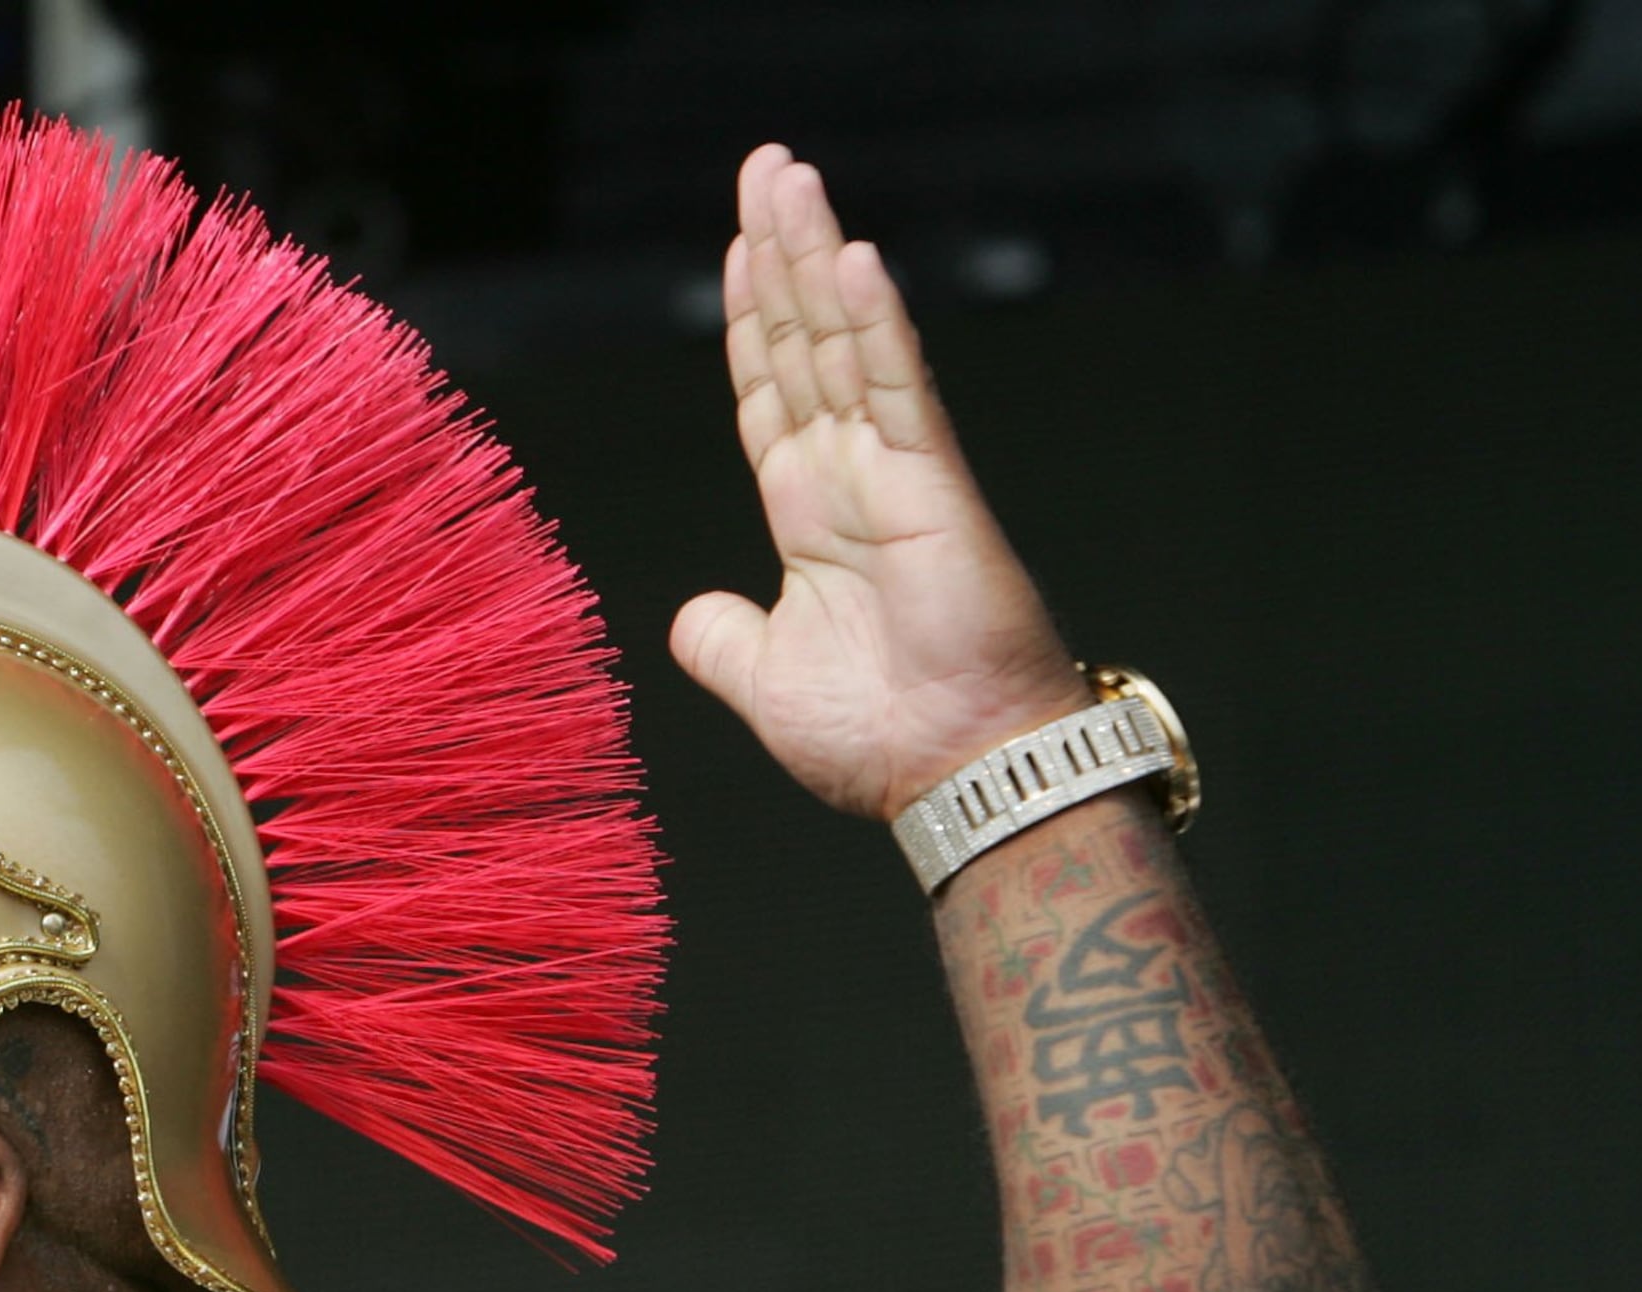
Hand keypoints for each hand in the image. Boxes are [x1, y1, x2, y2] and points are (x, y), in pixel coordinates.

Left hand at [670, 148, 1086, 822]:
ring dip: (818, 256)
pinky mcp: (934, 489)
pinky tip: (853, 262)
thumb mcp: (763, 681)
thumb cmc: (879, 737)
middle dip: (783, 253)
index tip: (738, 249)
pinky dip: (873, 327)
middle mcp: (850, 477)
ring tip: (791, 177)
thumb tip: (690, 615)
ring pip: (844, 343)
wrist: (951, 775)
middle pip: (805, 340)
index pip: (769, 393)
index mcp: (808, 514)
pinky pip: (897, 390)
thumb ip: (722, 639)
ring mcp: (894, 473)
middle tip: (766, 167)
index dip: (750, 320)